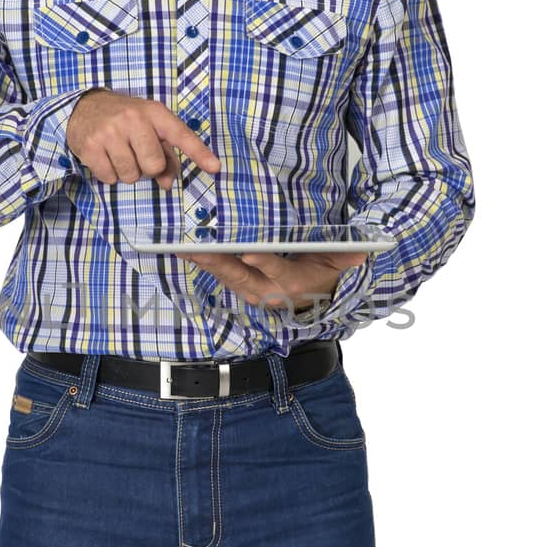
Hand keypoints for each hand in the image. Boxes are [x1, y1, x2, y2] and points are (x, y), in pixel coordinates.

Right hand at [66, 89, 220, 189]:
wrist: (84, 107)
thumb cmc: (125, 120)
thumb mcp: (149, 127)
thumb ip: (165, 155)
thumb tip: (167, 183)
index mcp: (154, 113)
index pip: (181, 135)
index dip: (199, 153)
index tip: (215, 167)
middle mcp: (133, 119)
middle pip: (154, 165)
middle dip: (147, 168)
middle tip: (136, 154)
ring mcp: (110, 132)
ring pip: (131, 175)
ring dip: (127, 172)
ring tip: (119, 153)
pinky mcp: (91, 146)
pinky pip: (110, 178)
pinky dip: (109, 174)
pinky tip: (105, 157)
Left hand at [177, 246, 367, 310]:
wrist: (319, 297)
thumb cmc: (327, 272)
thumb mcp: (341, 262)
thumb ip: (347, 255)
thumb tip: (361, 251)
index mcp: (295, 283)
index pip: (279, 273)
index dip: (265, 265)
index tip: (250, 255)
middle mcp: (271, 292)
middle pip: (243, 277)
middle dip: (219, 263)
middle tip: (198, 249)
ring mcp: (256, 293)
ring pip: (229, 278)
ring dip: (207, 264)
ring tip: (185, 248)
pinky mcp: (245, 289)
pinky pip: (224, 278)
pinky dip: (207, 266)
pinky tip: (190, 253)